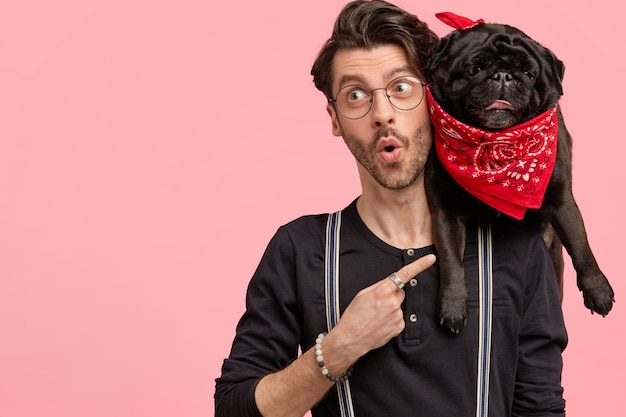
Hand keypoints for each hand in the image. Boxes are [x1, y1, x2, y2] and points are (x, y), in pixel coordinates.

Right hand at [321, 254, 435, 372]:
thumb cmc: (354, 316)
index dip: (419, 265)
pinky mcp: (399, 326)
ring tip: (376, 315)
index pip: (404, 275)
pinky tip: (380, 322)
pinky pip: (399, 317)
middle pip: (400, 292)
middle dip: (391, 294)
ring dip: (390, 308)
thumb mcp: (362, 294)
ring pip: (399, 305)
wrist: (351, 338)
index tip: (430, 259)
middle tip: (378, 303)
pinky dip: (392, 318)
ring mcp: (398, 316)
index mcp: (382, 292)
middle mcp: (393, 303)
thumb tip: (391, 282)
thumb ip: (379, 286)